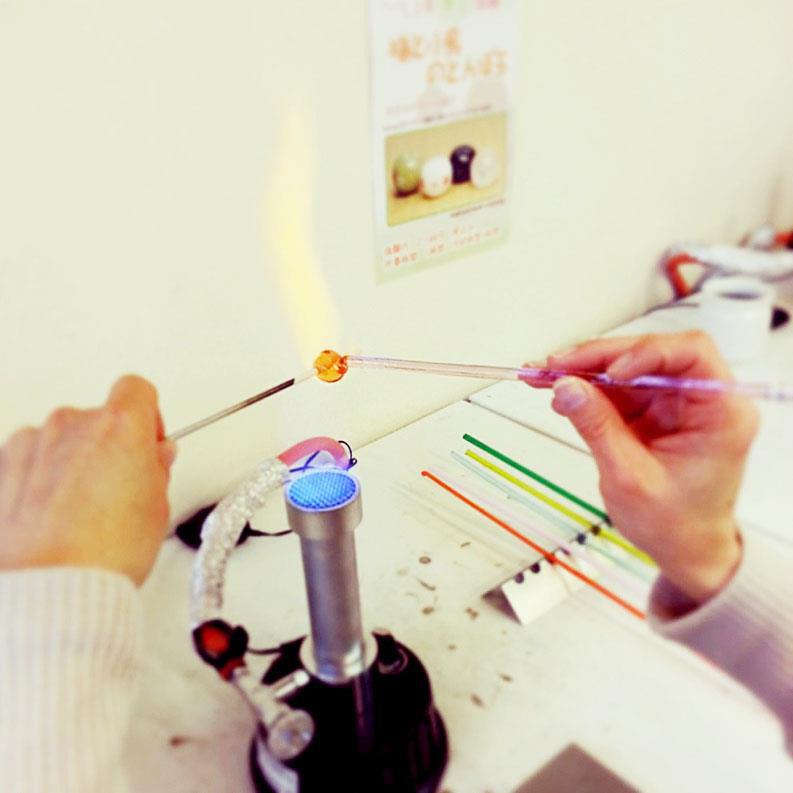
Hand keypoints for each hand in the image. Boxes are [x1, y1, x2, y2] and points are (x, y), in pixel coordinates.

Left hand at [0, 376, 175, 584]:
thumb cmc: (103, 552)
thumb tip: (154, 459)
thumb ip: (156, 470)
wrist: (51, 588)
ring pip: (60, 440)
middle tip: (120, 486)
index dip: (148, 416)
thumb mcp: (158, 508)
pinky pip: (27, 462)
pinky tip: (53, 517)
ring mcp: (30, 444)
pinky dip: (39, 481)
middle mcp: (71, 424)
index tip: (149, 442)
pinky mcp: (0, 469)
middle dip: (109, 446)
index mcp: (119, 425)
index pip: (137, 390)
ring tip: (81, 510)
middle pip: (97, 418)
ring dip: (71, 462)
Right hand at [534, 331, 757, 603]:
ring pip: (626, 366)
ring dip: (584, 369)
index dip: (646, 353)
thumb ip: (598, 427)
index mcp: (720, 412)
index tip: (609, 372)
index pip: (689, 354)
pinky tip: (558, 391)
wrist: (682, 549)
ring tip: (544, 376)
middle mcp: (700, 399)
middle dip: (599, 358)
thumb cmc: (675, 525)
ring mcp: (673, 403)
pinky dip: (585, 387)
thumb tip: (566, 387)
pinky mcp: (651, 410)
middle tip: (556, 366)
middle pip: (650, 355)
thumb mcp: (630, 478)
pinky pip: (615, 387)